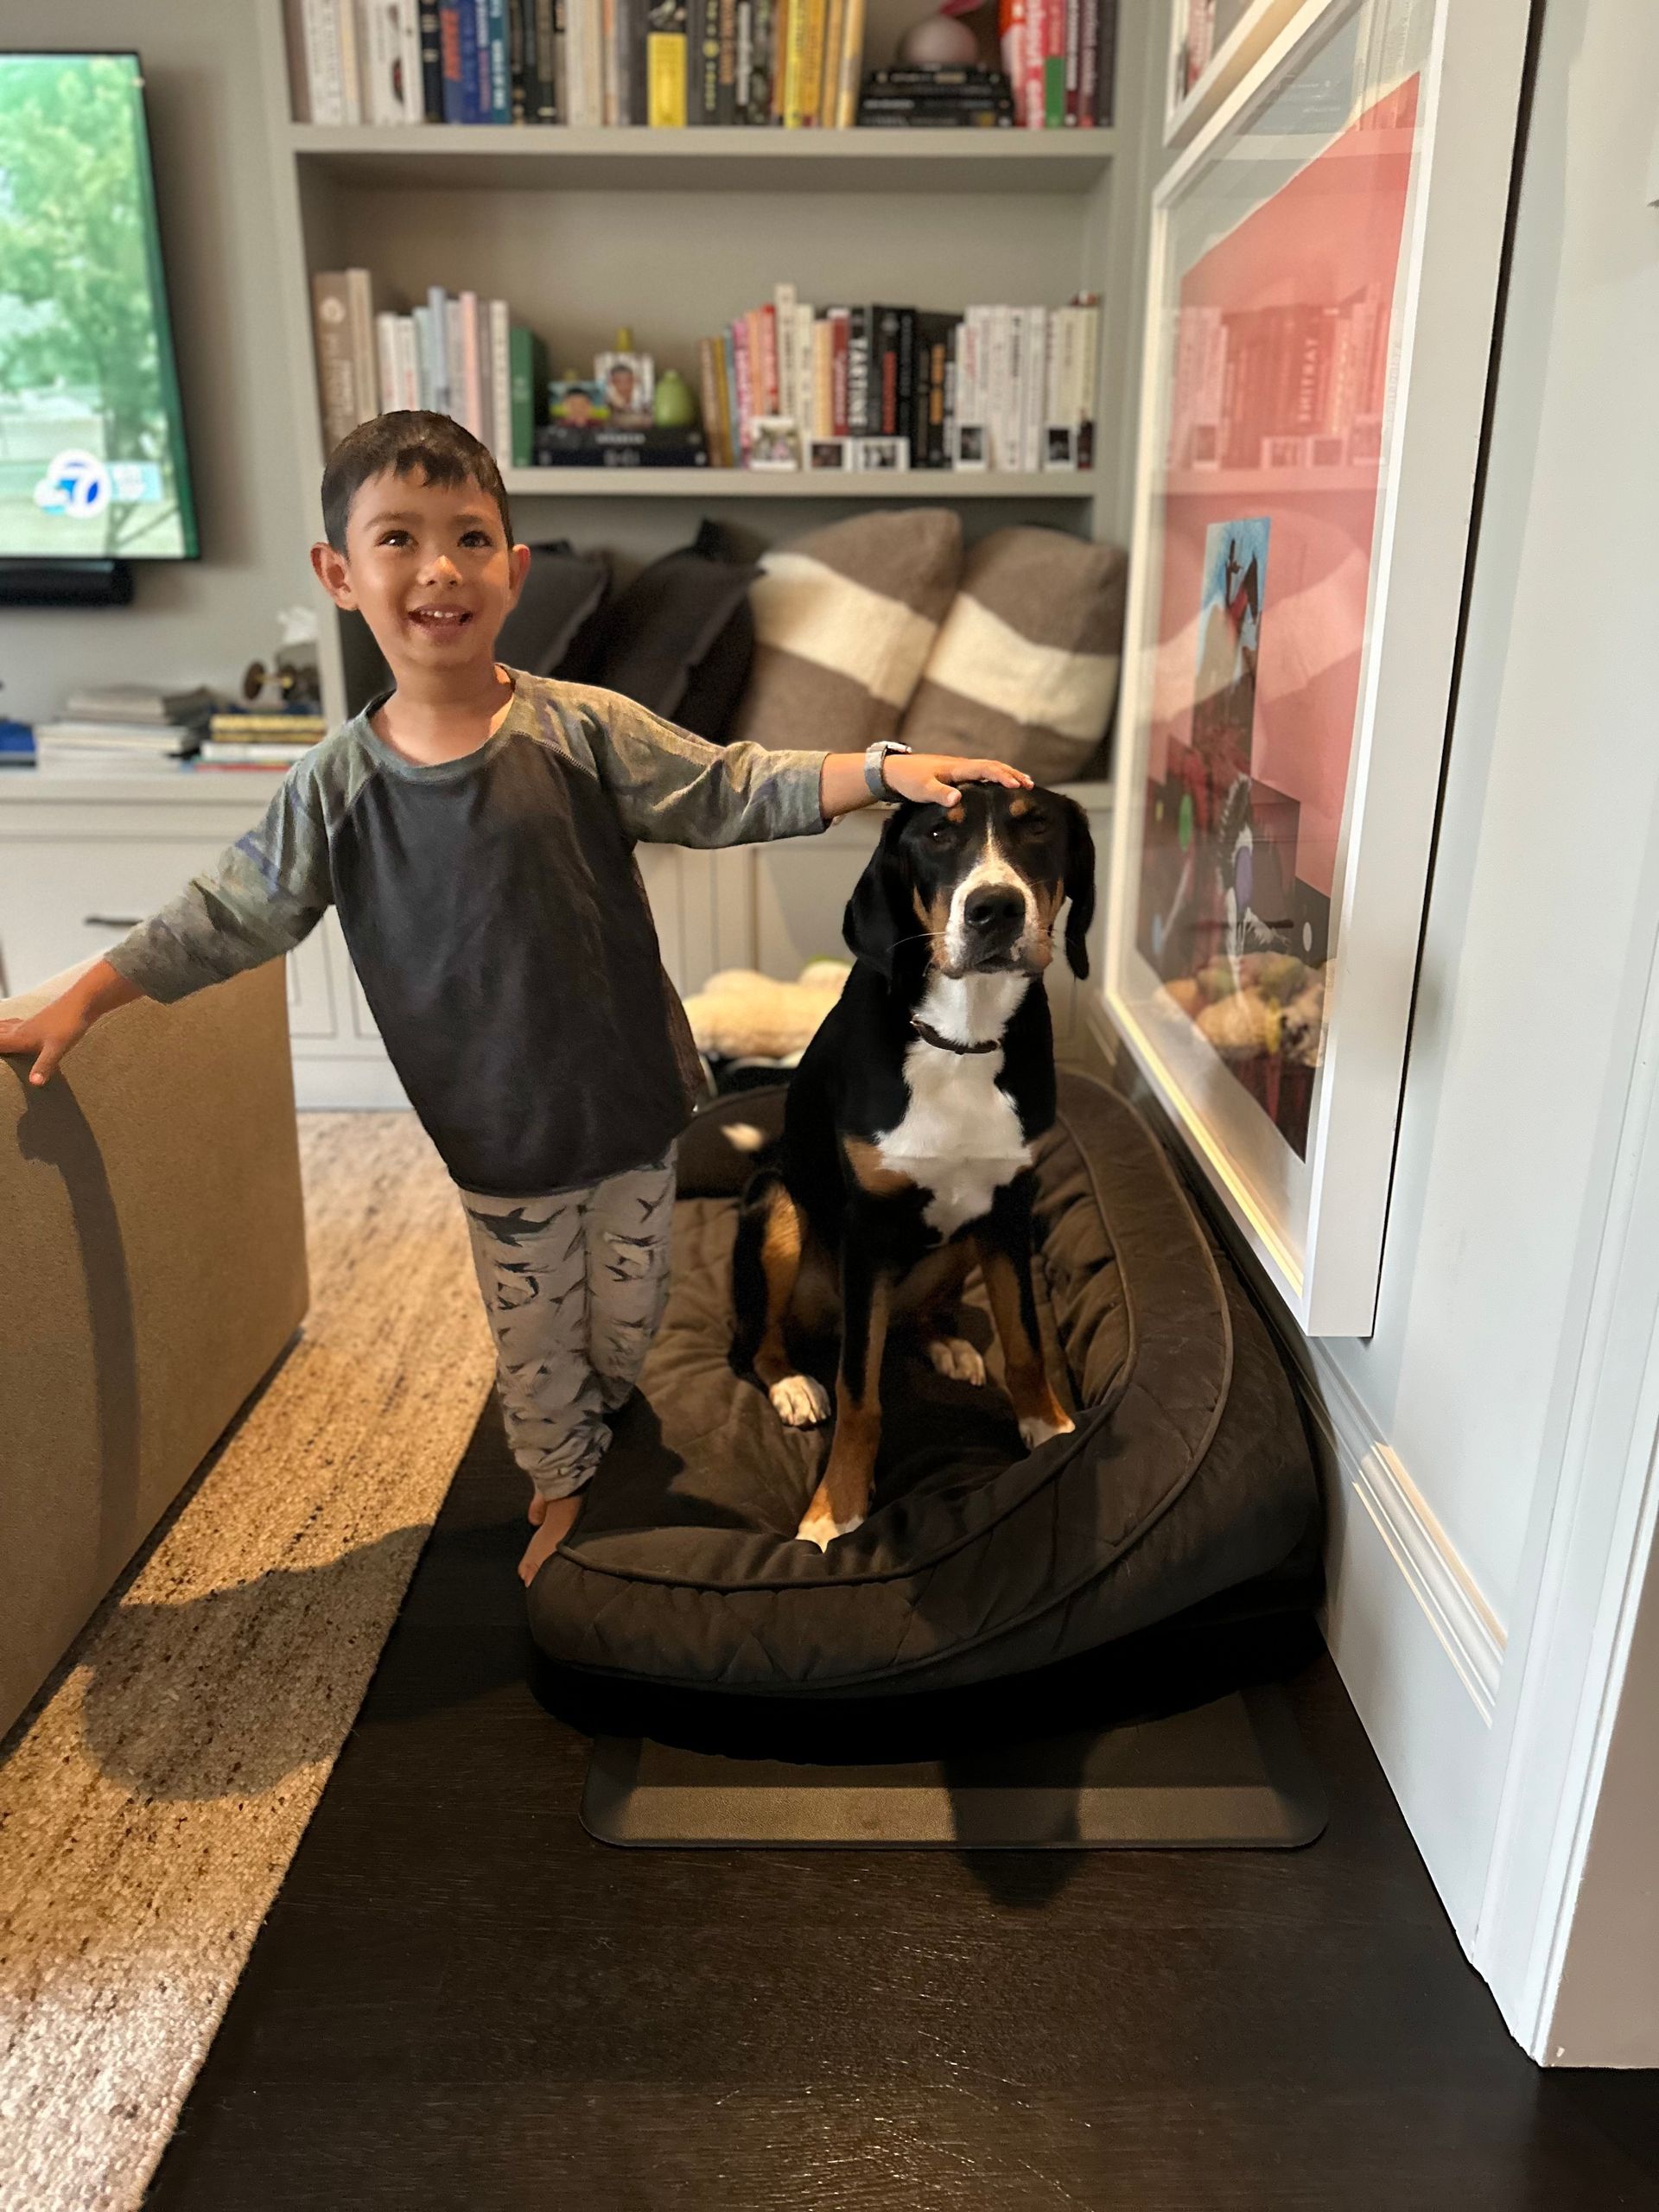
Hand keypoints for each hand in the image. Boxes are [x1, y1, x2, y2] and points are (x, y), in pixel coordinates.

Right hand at [0, 959, 142, 1086]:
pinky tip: (9, 1026)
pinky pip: (12, 1025)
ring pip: (2, 1028)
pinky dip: (3, 1026)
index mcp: (19, 1038)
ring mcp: (27, 1024)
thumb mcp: (57, 1049)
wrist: (83, 1001)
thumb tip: (34, 1084)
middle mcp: (18, 1030)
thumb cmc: (70, 1025)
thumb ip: (44, 1066)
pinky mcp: (36, 1021)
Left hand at [883, 753, 1032, 805]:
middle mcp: (961, 766)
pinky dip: (995, 777)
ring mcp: (959, 769)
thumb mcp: (922, 789)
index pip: (985, 768)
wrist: (894, 771)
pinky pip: (981, 774)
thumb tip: (958, 799)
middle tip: (1030, 784)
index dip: (1001, 776)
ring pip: (988, 769)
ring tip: (1023, 783)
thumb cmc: (908, 780)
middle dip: (1012, 773)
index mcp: (956, 768)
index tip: (1016, 785)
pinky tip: (999, 786)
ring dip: (1006, 774)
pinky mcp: (955, 775)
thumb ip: (939, 794)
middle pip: (992, 766)